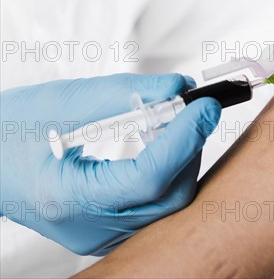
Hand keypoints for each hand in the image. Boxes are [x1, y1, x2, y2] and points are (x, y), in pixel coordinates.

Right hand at [0, 73, 220, 254]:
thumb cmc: (7, 133)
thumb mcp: (61, 102)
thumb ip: (125, 94)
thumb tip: (178, 87)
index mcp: (67, 198)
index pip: (148, 177)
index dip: (184, 138)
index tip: (204, 107)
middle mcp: (88, 227)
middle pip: (168, 196)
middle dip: (190, 148)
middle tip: (195, 112)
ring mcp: (101, 234)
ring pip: (168, 204)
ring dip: (183, 160)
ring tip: (178, 125)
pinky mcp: (110, 229)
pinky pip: (157, 206)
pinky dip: (170, 173)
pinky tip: (165, 148)